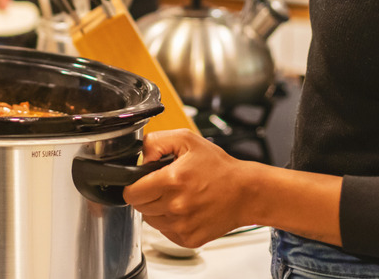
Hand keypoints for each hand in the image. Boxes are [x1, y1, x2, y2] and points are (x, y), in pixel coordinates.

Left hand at [123, 129, 252, 247]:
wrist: (246, 193)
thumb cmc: (219, 167)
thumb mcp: (187, 140)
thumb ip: (156, 142)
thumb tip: (141, 158)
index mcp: (172, 180)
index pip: (132, 192)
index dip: (133, 185)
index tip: (141, 182)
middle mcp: (176, 206)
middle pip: (139, 207)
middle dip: (146, 195)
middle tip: (164, 186)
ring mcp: (182, 225)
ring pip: (150, 220)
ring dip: (157, 209)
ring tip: (176, 197)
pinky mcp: (189, 239)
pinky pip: (165, 232)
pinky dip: (170, 222)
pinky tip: (185, 210)